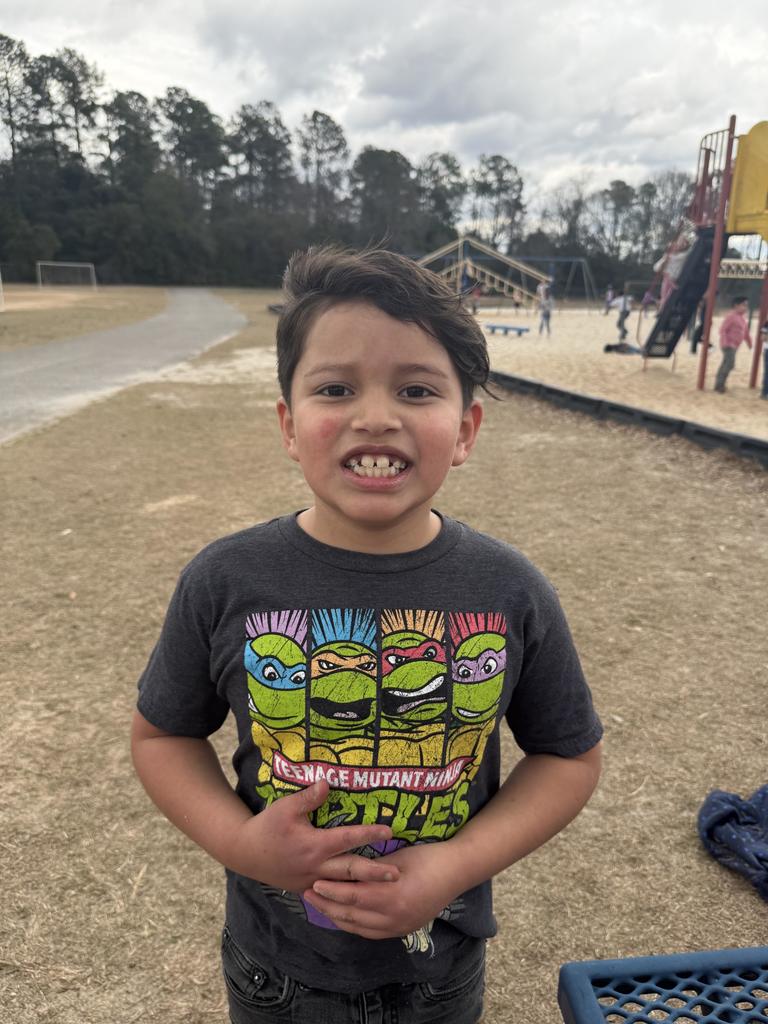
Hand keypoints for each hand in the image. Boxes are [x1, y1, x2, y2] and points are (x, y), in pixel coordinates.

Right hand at [227, 780, 399, 892]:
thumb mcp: (285, 807)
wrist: (245, 853)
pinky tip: (360, 903)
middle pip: (351, 871)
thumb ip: (308, 797)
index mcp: (314, 845)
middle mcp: (317, 866)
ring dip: (365, 888)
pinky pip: (330, 896)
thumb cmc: (267, 826)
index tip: (389, 831)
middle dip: (375, 873)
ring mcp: (312, 881)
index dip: (369, 833)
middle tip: (397, 874)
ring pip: (343, 887)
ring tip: (385, 890)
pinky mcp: (306, 889)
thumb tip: (327, 782)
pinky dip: (345, 899)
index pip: (348, 838)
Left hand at [303, 842, 459, 939]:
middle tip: (308, 895)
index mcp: (392, 897)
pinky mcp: (403, 930)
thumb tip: (344, 870)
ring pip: (359, 927)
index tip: (313, 882)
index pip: (353, 897)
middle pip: (352, 915)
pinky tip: (343, 916)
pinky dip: (353, 925)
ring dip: (337, 917)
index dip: (331, 891)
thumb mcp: (396, 858)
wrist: (456, 872)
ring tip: (320, 906)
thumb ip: (371, 868)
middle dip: (327, 905)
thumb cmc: (427, 857)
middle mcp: (394, 918)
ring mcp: (399, 927)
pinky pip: (371, 932)